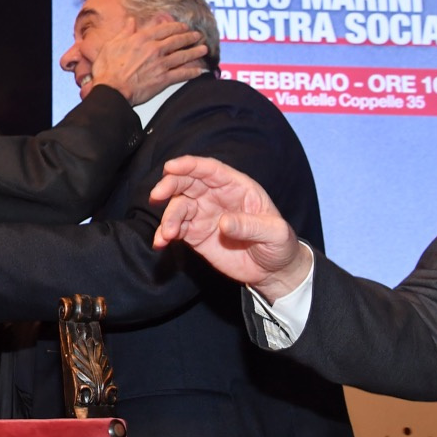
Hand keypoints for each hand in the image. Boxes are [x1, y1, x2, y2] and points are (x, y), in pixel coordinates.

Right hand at [87, 19, 206, 104]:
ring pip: (183, 56)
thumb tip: (131, 20)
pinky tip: (200, 70)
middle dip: (189, 37)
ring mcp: (160, 64)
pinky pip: (182, 74)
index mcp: (141, 39)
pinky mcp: (163, 79)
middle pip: (177, 41)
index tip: (183, 26)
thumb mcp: (112, 45)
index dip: (176, 27)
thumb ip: (124, 32)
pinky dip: (192, 72)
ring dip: (195, 52)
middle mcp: (154, 49)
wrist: (111, 89)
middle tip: (197, 36)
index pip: (164, 29)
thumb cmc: (107, 69)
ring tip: (204, 49)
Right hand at [149, 156, 309, 302]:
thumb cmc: (279, 244)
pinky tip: (160, 242)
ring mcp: (203, 215)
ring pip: (178, 207)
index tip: (171, 167)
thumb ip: (250, 226)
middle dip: (170, 186)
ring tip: (167, 233)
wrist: (273, 271)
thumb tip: (223, 223)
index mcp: (236, 187)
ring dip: (168, 217)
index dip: (190, 165)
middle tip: (157, 195)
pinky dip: (164, 234)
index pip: (210, 170)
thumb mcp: (275, 233)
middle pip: (187, 183)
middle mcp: (216, 197)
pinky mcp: (195, 235)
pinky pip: (175, 229)